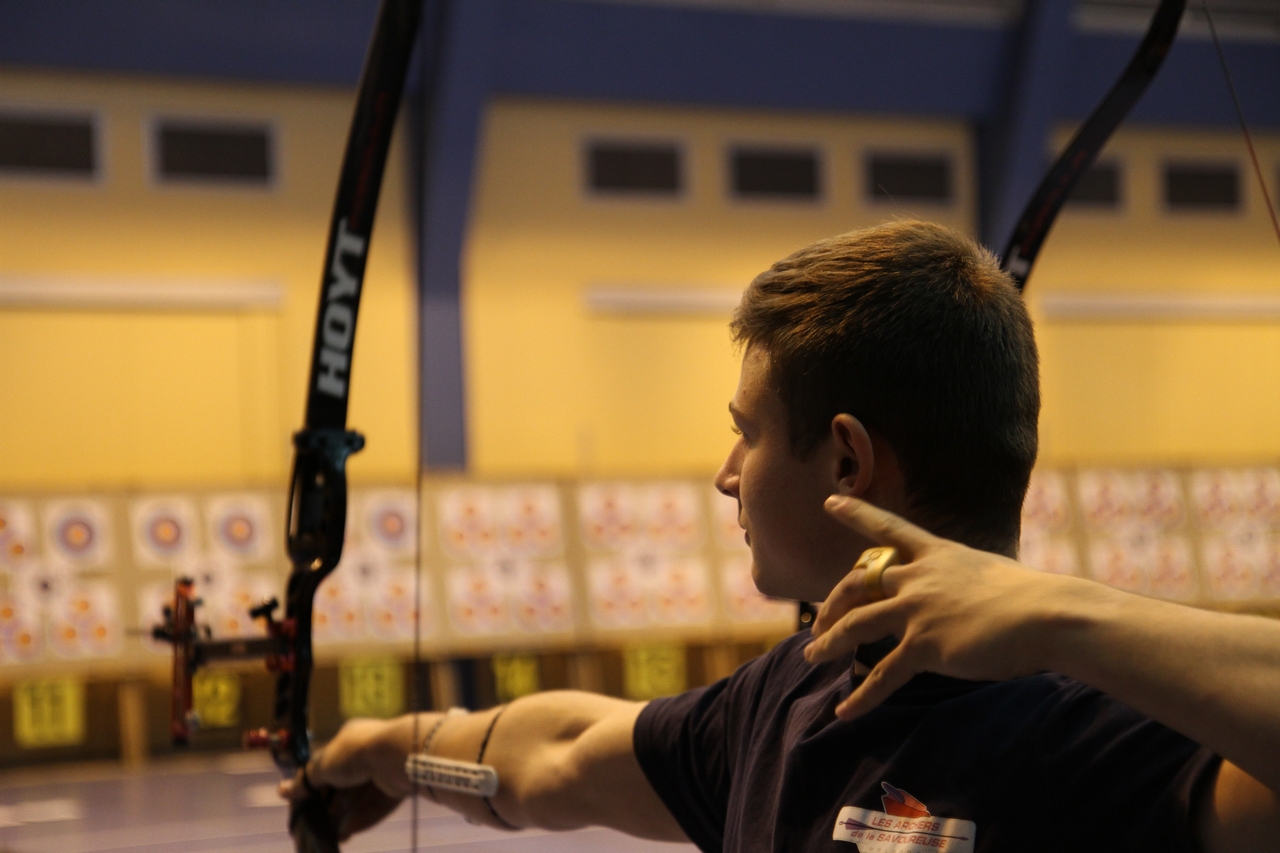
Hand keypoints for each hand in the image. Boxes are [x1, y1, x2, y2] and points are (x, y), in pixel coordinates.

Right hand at [279, 718, 411, 837]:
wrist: (395, 755)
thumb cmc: (354, 753)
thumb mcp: (323, 764)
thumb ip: (306, 779)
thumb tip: (281, 791)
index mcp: (350, 740)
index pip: (330, 764)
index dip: (317, 785)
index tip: (306, 804)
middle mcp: (368, 753)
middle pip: (346, 784)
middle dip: (333, 807)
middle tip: (319, 826)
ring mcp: (384, 770)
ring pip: (362, 797)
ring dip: (347, 817)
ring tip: (333, 836)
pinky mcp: (398, 786)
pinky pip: (377, 805)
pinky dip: (363, 818)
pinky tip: (349, 833)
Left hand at [804, 496, 1075, 720]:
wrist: (1048, 616)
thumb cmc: (1036, 599)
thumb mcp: (992, 575)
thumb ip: (969, 584)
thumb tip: (972, 600)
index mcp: (939, 554)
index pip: (890, 529)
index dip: (858, 514)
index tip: (831, 501)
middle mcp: (920, 578)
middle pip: (859, 583)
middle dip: (833, 602)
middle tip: (818, 621)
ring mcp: (918, 610)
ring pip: (857, 625)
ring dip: (829, 642)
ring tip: (811, 658)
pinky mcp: (924, 645)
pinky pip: (883, 674)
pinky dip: (862, 697)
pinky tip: (844, 713)